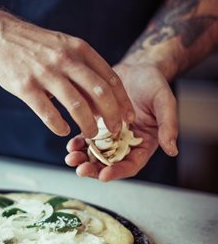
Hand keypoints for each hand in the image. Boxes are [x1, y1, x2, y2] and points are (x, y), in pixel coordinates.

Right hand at [0, 11, 134, 137]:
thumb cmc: (36, 46)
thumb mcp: (65, 47)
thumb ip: (83, 69)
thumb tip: (101, 102)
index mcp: (79, 49)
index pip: (110, 78)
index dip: (123, 101)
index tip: (128, 118)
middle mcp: (65, 60)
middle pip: (99, 93)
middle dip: (112, 116)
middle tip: (115, 131)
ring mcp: (45, 73)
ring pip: (77, 106)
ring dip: (88, 125)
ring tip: (91, 135)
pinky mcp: (25, 87)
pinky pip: (48, 113)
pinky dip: (59, 126)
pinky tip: (62, 131)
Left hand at [65, 63, 178, 180]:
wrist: (137, 67)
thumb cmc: (154, 84)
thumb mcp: (164, 101)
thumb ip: (169, 125)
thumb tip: (172, 149)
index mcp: (144, 143)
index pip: (131, 164)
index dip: (118, 172)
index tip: (104, 175)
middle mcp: (126, 143)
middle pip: (110, 163)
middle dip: (95, 169)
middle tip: (81, 170)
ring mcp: (110, 136)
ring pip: (95, 154)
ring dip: (83, 159)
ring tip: (71, 159)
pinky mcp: (97, 125)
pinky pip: (86, 139)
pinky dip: (78, 144)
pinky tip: (70, 145)